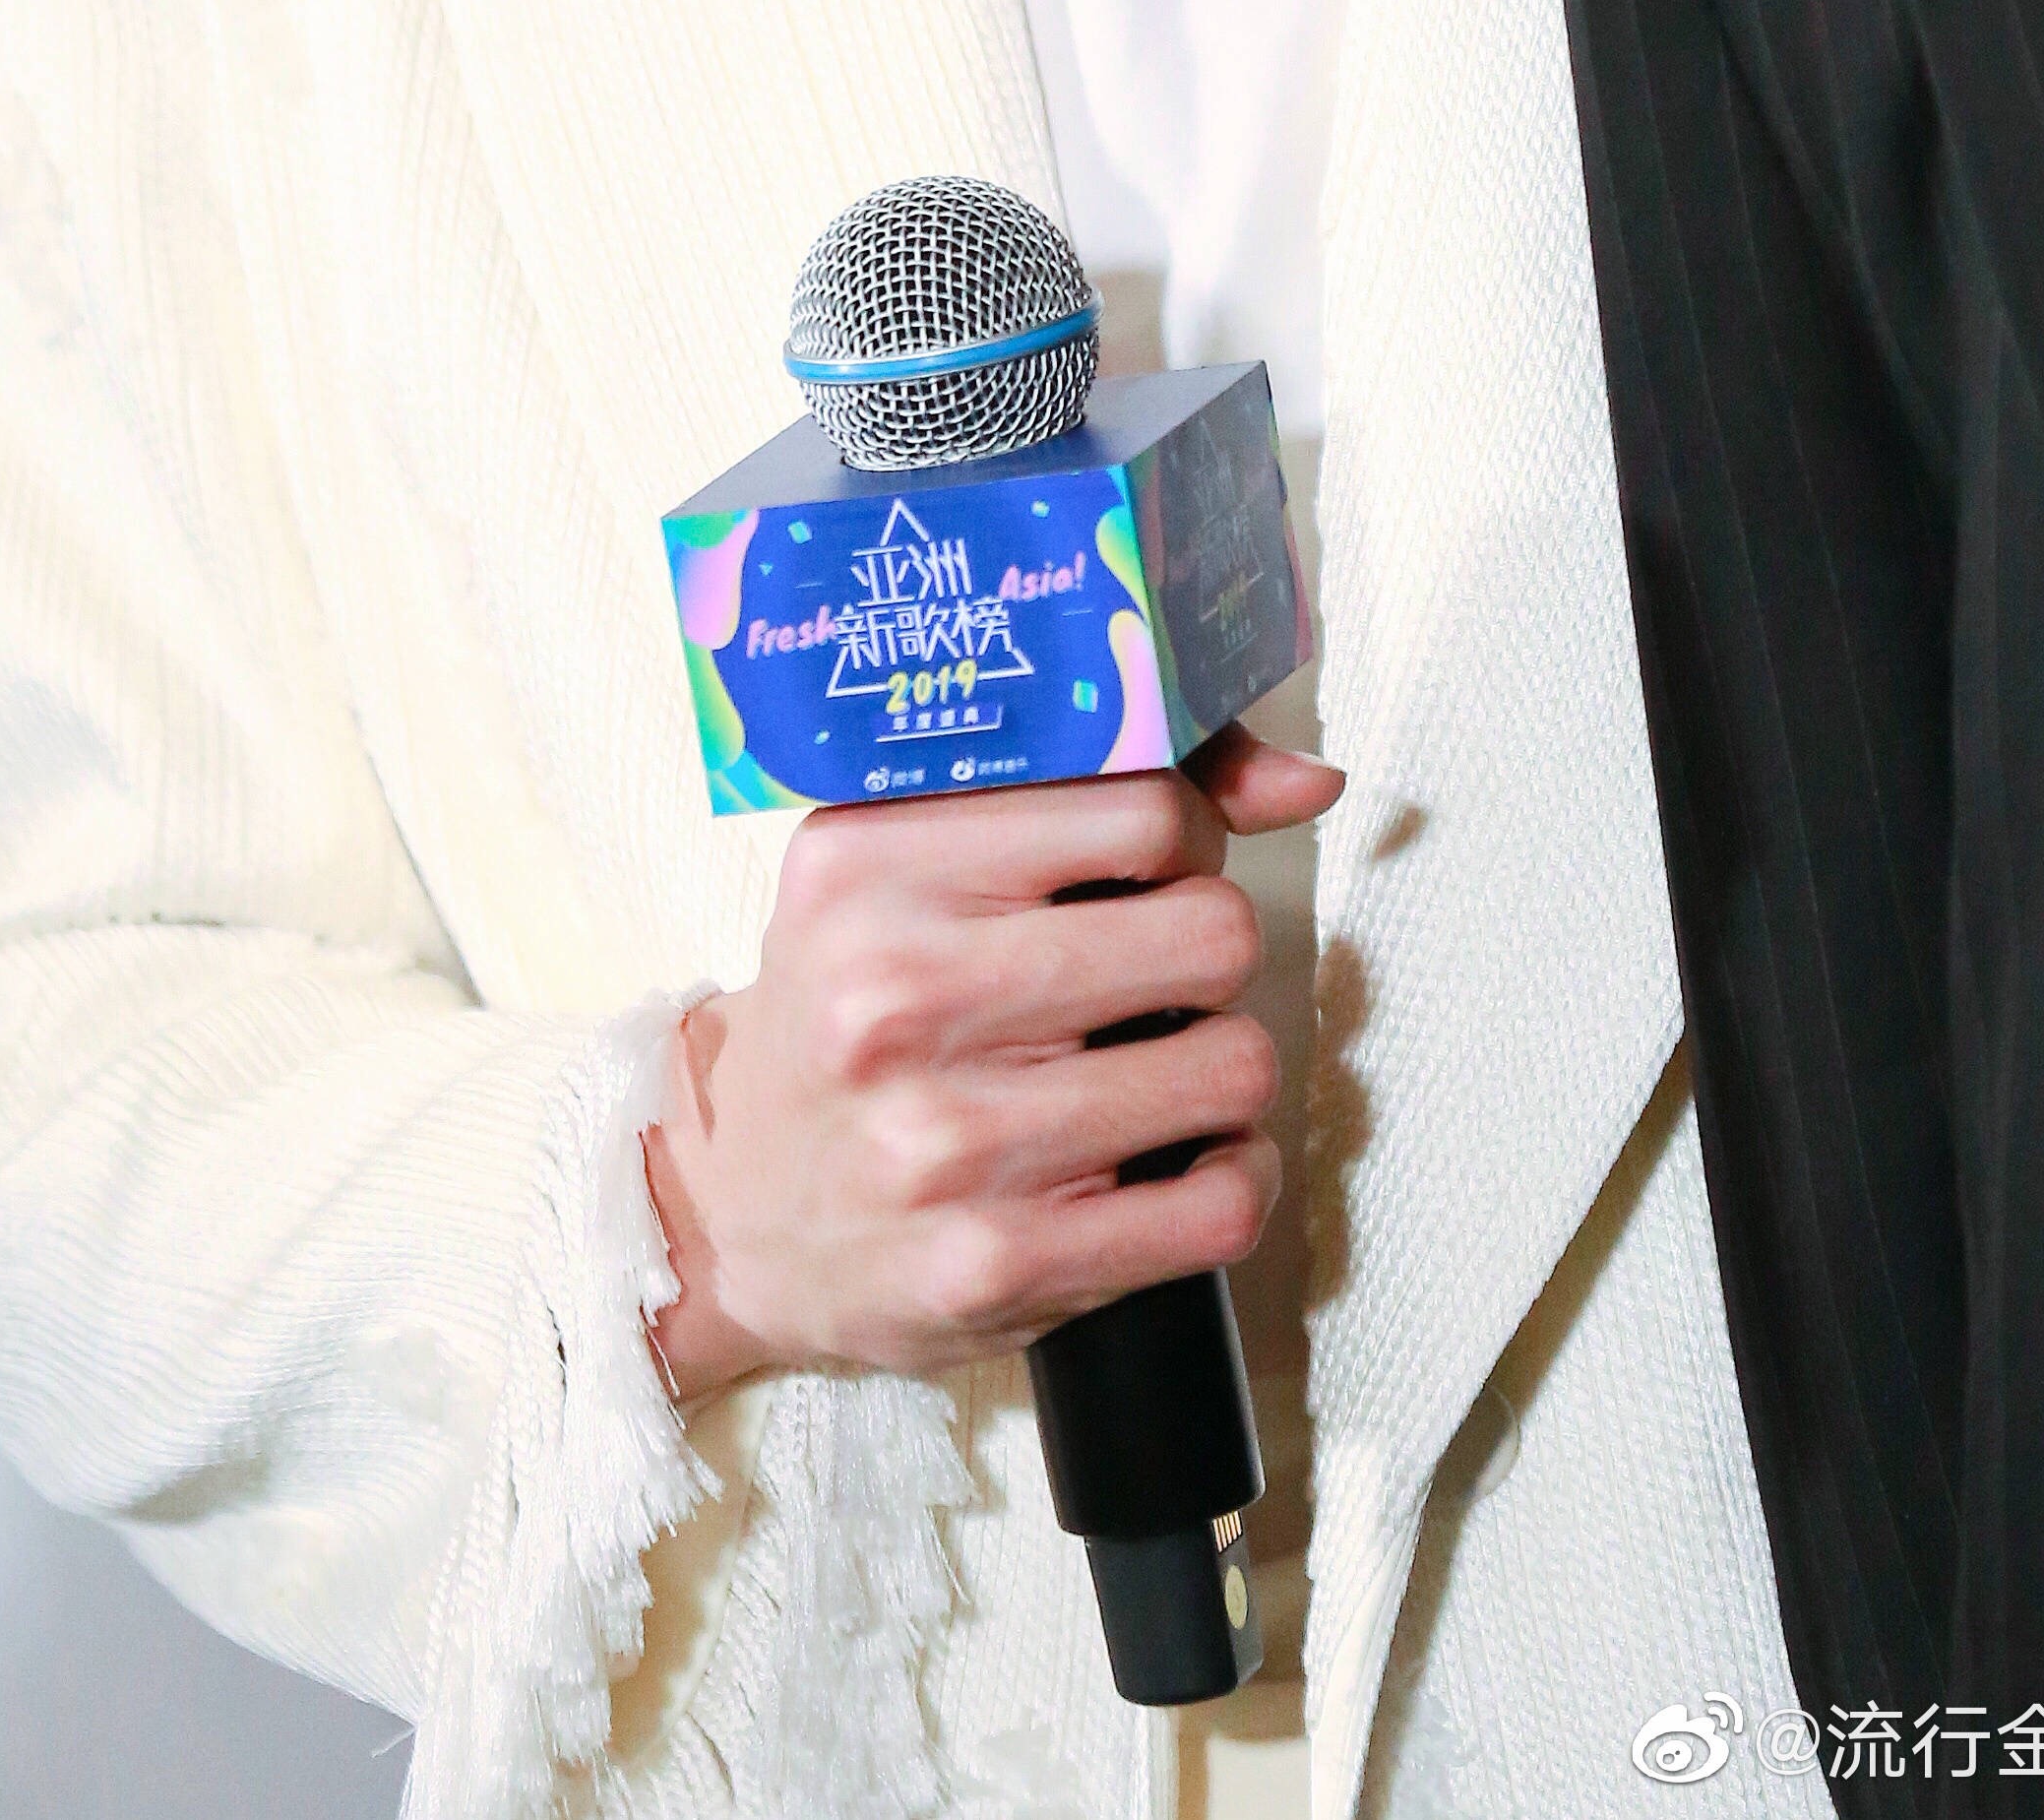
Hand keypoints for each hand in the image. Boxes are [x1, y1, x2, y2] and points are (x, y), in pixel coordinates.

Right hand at [641, 722, 1343, 1399]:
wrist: (733, 1207)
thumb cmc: (852, 1016)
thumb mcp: (915, 865)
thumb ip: (1104, 796)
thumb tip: (1310, 780)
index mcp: (872, 863)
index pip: (1140, 806)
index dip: (1184, 837)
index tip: (1152, 870)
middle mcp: (897, 993)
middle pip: (1209, 933)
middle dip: (1207, 954)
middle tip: (1154, 979)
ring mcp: (947, 1140)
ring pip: (1233, 1066)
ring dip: (1223, 1070)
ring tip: (1162, 1070)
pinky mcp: (996, 1265)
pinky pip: (1219, 1206)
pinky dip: (1233, 1181)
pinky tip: (1180, 1164)